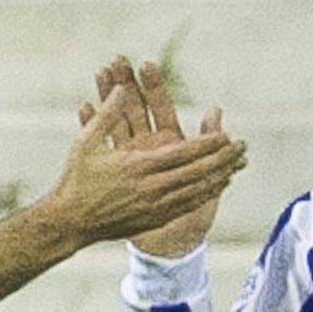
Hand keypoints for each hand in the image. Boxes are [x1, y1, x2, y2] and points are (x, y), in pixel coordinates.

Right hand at [40, 80, 245, 249]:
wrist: (68, 223)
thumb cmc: (75, 180)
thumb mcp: (85, 142)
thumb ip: (106, 115)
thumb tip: (120, 89)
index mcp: (137, 167)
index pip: (183, 154)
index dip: (208, 145)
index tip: (228, 135)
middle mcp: (150, 188)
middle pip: (196, 173)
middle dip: (222, 160)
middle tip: (244, 148)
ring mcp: (154, 207)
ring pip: (195, 191)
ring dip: (219, 178)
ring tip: (238, 167)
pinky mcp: (152, 220)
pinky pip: (186, 206)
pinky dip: (205, 195)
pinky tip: (218, 186)